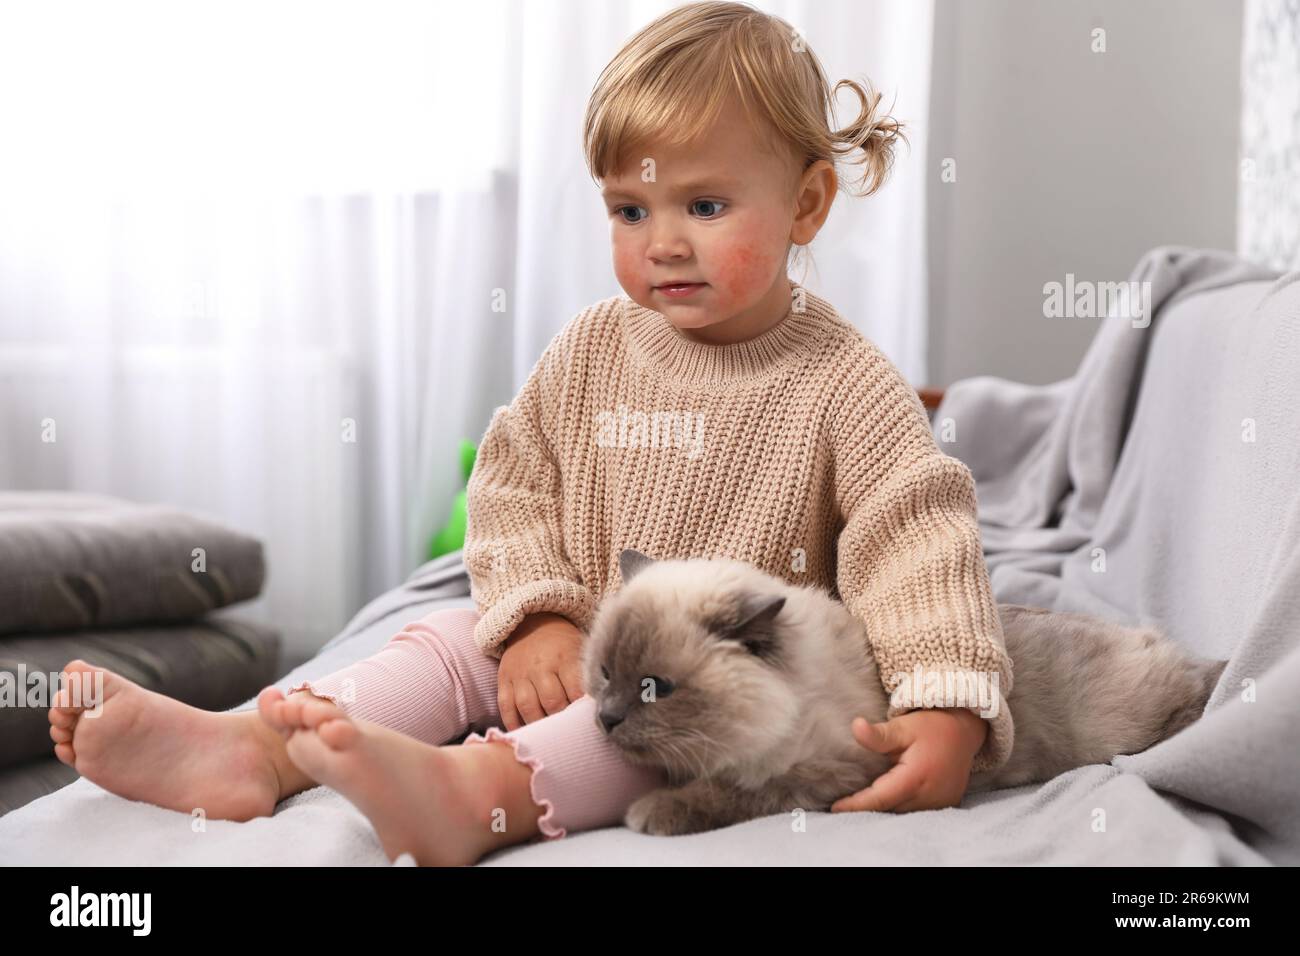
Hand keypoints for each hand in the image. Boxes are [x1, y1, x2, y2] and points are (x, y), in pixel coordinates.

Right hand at [496, 612, 584, 729]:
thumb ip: (589, 675)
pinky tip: (526, 734)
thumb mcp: (581, 651)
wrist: (533, 623)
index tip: (589, 723)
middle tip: (570, 733)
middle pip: (551, 702)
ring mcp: (520, 674)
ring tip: (550, 737)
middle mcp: (540, 666)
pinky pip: (505, 707)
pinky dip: (514, 724)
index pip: (576, 690)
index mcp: (564, 657)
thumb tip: (601, 706)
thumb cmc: (564, 645)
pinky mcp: (503, 680)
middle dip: (562, 721)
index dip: (582, 711)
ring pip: (528, 707)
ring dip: (540, 726)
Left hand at [831, 707, 988, 812]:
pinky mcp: (946, 803)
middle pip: (890, 809)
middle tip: (840, 806)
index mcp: (916, 777)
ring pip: (903, 812)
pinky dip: (900, 807)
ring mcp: (940, 802)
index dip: (856, 805)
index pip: (880, 798)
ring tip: (858, 805)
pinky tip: (885, 801)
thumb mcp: (903, 726)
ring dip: (883, 810)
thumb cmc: (932, 726)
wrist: (966, 730)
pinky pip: (917, 810)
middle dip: (866, 809)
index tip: (834, 807)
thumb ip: (879, 734)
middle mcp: (930, 795)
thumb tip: (855, 727)